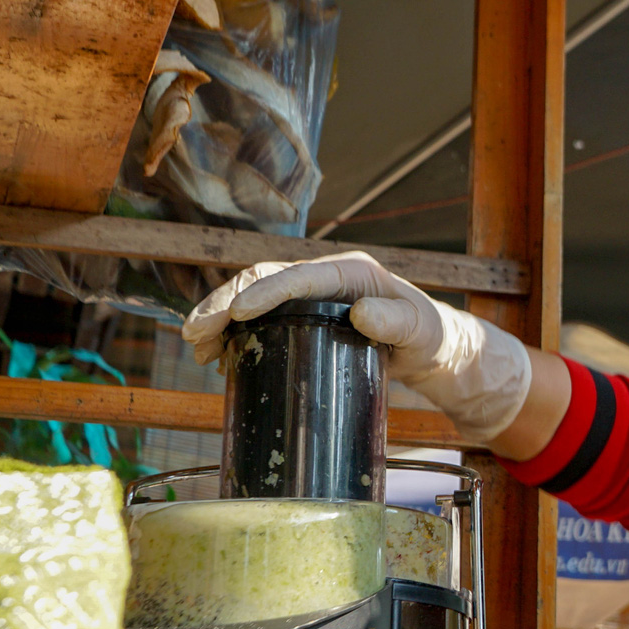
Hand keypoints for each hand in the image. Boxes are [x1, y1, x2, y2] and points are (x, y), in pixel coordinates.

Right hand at [180, 252, 532, 442]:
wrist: (432, 349)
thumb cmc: (429, 335)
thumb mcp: (421, 330)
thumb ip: (397, 321)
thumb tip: (363, 314)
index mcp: (350, 273)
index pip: (298, 276)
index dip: (265, 291)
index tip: (237, 312)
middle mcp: (324, 279)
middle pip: (263, 280)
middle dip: (225, 303)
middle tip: (196, 333)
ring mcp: (310, 299)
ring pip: (254, 298)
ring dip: (221, 319)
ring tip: (197, 346)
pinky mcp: (302, 320)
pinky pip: (260, 320)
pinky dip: (234, 334)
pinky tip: (217, 355)